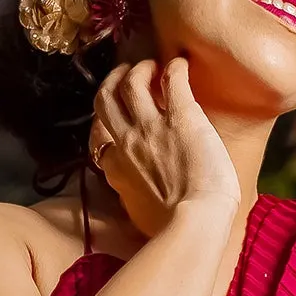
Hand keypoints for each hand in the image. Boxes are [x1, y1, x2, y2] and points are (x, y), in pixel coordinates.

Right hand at [89, 56, 238, 239]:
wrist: (195, 224)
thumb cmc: (174, 230)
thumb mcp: (139, 215)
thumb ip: (132, 196)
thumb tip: (134, 194)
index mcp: (117, 170)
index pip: (100, 139)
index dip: (105, 125)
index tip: (116, 121)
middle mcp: (128, 143)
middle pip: (105, 100)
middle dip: (112, 82)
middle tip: (125, 76)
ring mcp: (152, 127)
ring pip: (132, 82)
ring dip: (140, 69)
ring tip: (153, 67)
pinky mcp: (181, 116)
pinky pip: (172, 79)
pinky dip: (175, 67)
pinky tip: (181, 65)